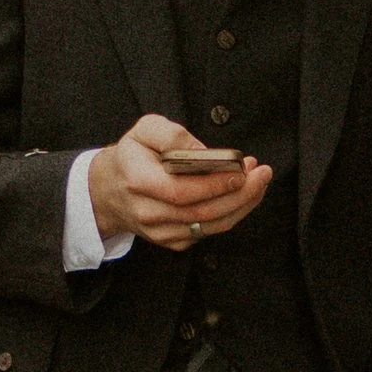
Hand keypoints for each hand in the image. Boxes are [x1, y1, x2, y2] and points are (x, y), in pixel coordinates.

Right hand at [88, 115, 273, 253]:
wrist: (109, 190)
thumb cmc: (132, 156)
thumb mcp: (144, 130)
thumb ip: (173, 135)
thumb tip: (204, 153)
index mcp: (138, 182)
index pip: (182, 191)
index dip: (215, 183)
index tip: (242, 168)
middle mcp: (148, 213)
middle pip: (202, 211)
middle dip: (239, 194)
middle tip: (262, 173)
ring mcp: (159, 232)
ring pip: (210, 225)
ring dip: (242, 204)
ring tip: (259, 181)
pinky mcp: (171, 241)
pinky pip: (208, 232)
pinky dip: (231, 214)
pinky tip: (241, 194)